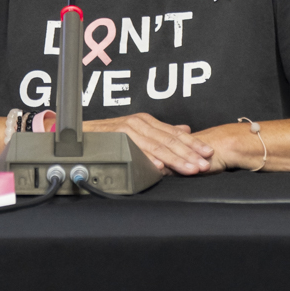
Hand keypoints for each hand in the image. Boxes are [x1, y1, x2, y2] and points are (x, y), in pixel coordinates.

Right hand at [84, 113, 214, 174]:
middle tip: (204, 164)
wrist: (82, 132)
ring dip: (175, 159)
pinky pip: (135, 152)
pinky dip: (148, 159)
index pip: (175, 133)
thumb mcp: (139, 129)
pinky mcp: (116, 140)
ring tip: (189, 169)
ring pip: (157, 147)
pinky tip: (160, 168)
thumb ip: (161, 131)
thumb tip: (185, 129)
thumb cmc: (109, 134)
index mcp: (146, 121)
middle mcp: (139, 123)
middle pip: (169, 140)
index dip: (193, 143)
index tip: (208, 153)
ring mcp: (127, 131)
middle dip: (189, 154)